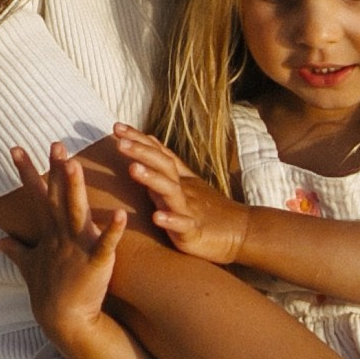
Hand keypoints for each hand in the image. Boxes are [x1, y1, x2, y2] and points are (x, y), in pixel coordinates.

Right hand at [1, 142, 126, 346]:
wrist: (65, 322)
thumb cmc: (49, 294)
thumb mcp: (29, 268)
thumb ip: (16, 251)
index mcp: (48, 233)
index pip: (35, 195)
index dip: (25, 171)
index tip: (16, 148)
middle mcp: (60, 236)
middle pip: (55, 196)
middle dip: (54, 170)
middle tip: (56, 144)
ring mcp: (77, 249)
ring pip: (75, 213)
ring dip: (75, 189)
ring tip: (75, 165)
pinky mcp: (96, 263)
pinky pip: (106, 245)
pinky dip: (113, 231)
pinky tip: (122, 214)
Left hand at [110, 126, 252, 264]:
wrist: (243, 231)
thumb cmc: (210, 209)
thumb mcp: (187, 183)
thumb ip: (167, 164)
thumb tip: (148, 141)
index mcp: (180, 179)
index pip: (158, 153)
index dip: (138, 139)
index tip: (117, 127)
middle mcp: (183, 189)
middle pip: (163, 165)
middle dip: (141, 152)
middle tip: (120, 141)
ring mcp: (189, 209)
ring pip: (170, 190)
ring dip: (152, 178)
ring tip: (132, 169)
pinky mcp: (194, 231)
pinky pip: (183, 224)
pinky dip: (171, 220)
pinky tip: (157, 218)